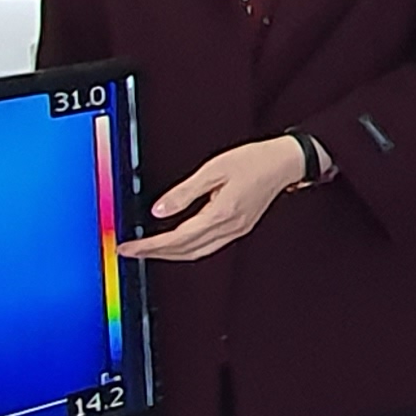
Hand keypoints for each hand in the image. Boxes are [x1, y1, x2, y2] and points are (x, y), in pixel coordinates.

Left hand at [124, 135, 308, 264]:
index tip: (130, 247)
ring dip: (170, 254)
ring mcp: (236, 230)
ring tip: (149, 249)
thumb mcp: (213, 169)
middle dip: (155, 253)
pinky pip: (208, 246)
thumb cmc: (254, 160)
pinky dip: (187, 248)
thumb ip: (184, 192)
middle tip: (132, 251)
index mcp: (222, 213)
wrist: (285, 162)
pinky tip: (177, 243)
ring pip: (196, 253)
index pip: (177, 238)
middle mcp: (230, 227)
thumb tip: (159, 210)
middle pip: (185, 251)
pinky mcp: (240, 227)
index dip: (150, 245)